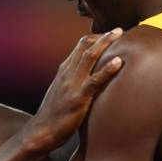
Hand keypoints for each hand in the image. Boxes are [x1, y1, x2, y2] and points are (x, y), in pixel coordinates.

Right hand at [26, 28, 123, 151]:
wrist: (41, 131)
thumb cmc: (53, 115)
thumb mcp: (62, 93)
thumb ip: (72, 83)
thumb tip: (87, 80)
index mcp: (64, 71)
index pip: (79, 47)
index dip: (95, 39)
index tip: (108, 35)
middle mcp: (67, 73)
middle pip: (85, 47)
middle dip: (103, 36)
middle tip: (119, 29)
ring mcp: (72, 84)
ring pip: (89, 57)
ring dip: (105, 43)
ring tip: (120, 35)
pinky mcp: (78, 98)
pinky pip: (95, 80)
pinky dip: (107, 69)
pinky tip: (119, 62)